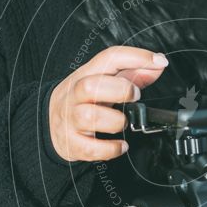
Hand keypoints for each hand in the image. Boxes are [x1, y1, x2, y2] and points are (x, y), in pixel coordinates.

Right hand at [48, 45, 168, 161]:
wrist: (48, 123)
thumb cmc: (82, 100)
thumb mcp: (103, 82)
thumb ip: (132, 73)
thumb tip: (158, 64)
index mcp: (85, 75)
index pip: (108, 58)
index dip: (136, 57)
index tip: (158, 61)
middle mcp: (75, 95)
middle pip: (90, 87)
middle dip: (119, 90)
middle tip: (134, 96)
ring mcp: (70, 119)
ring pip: (90, 117)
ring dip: (115, 121)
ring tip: (123, 123)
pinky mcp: (71, 143)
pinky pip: (90, 148)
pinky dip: (110, 149)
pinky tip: (120, 146)